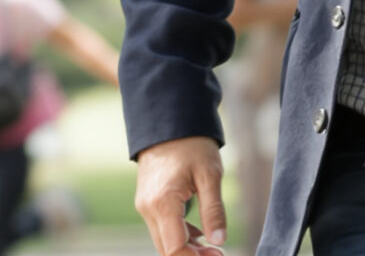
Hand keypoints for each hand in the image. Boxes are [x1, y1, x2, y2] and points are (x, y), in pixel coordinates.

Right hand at [133, 135, 226, 253]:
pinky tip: (199, 234)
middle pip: (167, 250)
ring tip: (213, 247)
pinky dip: (179, 236)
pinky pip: (162, 228)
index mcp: (163, 203)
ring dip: (186, 248)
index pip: (175, 248)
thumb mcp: (210, 175)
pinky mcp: (147, 202)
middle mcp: (148, 208)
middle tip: (218, 254)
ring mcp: (145, 206)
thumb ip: (214, 211)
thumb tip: (220, 241)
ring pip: (163, 241)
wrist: (168, 121)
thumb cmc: (191, 144)